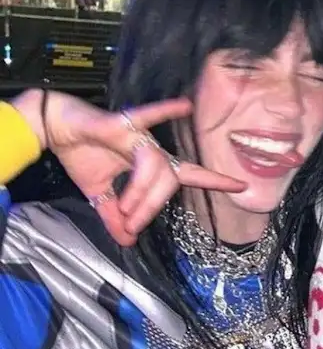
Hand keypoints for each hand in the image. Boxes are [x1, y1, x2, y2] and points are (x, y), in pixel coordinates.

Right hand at [13, 90, 245, 245]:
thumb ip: (113, 216)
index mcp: (148, 165)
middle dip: (152, 207)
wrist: (54, 130)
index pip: (185, 175)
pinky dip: (165, 112)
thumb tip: (126, 242)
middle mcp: (149, 149)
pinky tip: (186, 106)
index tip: (241, 186)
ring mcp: (137, 136)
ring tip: (125, 209)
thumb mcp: (98, 194)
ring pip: (154, 165)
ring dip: (141, 192)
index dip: (212, 181)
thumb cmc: (81, 154)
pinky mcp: (119, 124)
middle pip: (168, 180)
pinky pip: (144, 118)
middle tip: (131, 225)